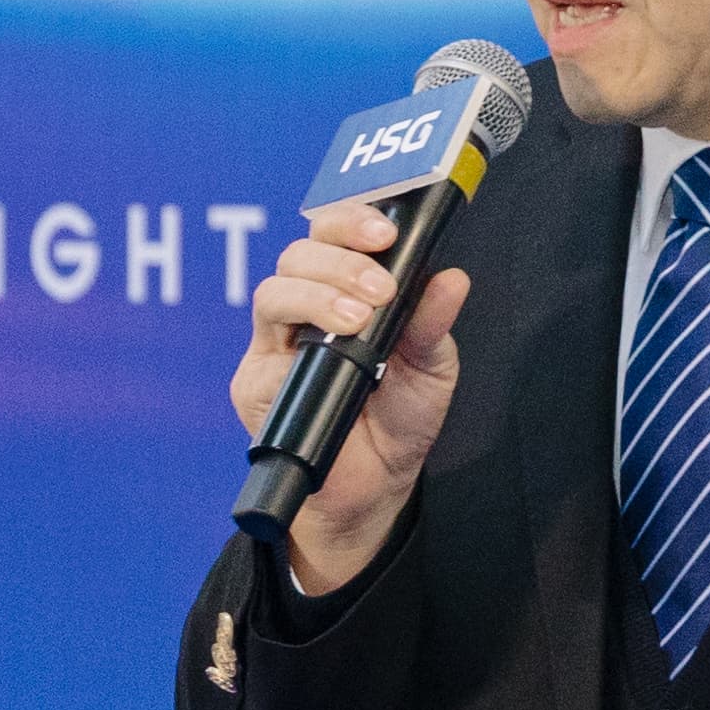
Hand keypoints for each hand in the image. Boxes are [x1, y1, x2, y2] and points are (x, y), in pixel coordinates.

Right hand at [233, 199, 473, 594]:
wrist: (373, 490)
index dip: (353, 219)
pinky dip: (297, 325)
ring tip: (358, 320)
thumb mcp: (431, 370)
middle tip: (380, 289)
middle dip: (341, 258)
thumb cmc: (399, 423)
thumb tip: (451, 278)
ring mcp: (277, 342)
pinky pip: (263, 336)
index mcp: (347, 292)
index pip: (335, 234)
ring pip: (275, 288)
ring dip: (319, 292)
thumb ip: (433, 323)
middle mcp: (306, 309)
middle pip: (300, 252)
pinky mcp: (257, 378)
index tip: (387, 232)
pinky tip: (332, 341)